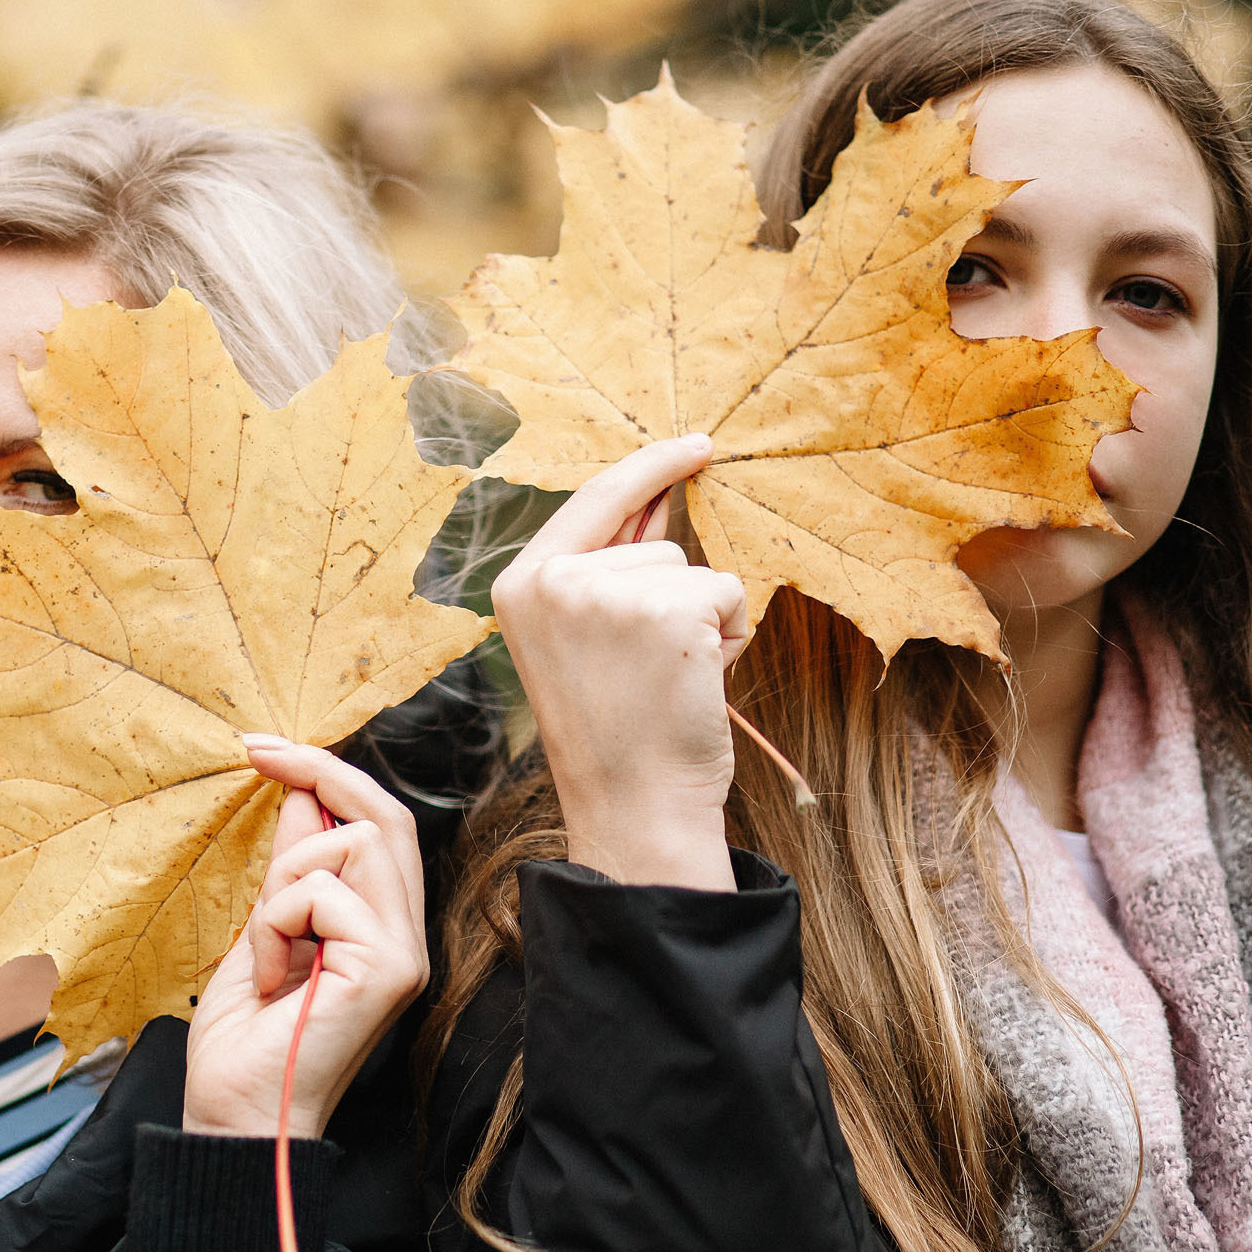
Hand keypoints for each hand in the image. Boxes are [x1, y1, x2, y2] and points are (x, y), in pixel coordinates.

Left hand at [183, 740, 428, 1139]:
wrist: (236, 1116)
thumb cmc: (245, 1042)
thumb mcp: (264, 932)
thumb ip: (290, 871)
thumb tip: (303, 796)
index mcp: (381, 930)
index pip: (382, 826)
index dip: (332, 774)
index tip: (266, 748)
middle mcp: (405, 940)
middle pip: (384, 817)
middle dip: (317, 770)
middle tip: (254, 750)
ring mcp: (402, 957)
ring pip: (349, 845)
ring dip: (282, 884)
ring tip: (265, 950)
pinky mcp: (385, 971)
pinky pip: (319, 894)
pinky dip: (274, 926)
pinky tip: (273, 980)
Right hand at [490, 434, 745, 889]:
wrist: (633, 807)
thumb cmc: (616, 733)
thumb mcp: (583, 638)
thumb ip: (608, 568)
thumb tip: (660, 496)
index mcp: (522, 584)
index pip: (594, 497)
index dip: (650, 468)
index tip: (696, 444)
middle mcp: (553, 580)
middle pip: (655, 542)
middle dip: (673, 596)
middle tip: (649, 670)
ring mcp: (606, 591)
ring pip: (692, 568)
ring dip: (700, 620)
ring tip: (665, 680)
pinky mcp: (665, 608)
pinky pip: (726, 592)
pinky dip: (729, 635)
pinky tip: (693, 681)